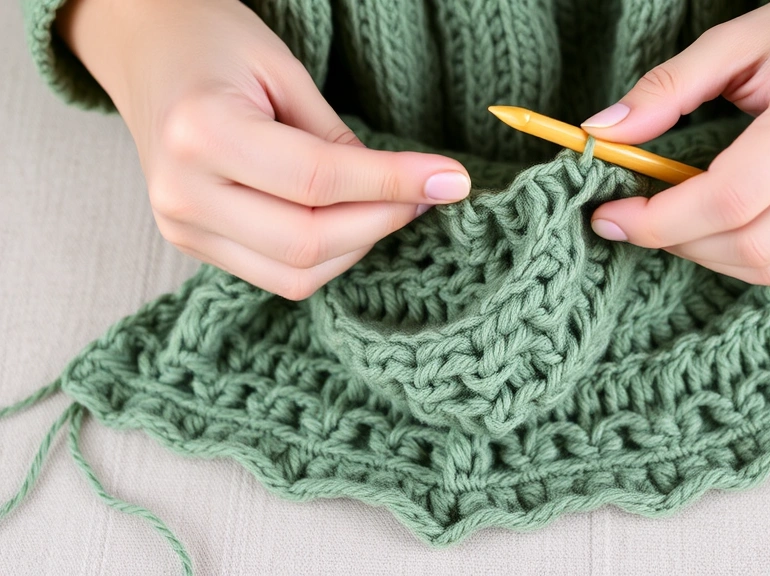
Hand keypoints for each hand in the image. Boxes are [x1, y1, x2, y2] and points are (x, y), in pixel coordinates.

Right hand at [57, 0, 470, 298]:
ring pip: (295, 273)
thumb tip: (408, 191)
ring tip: (389, 204)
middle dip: (382, 222)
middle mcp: (182, 191)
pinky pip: (277, 274)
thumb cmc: (215, 44)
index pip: (318, 179)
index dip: (394, 183)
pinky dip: (327, 256)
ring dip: (359, 245)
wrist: (145, 51)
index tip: (451, 179)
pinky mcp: (190, 243)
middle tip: (427, 194)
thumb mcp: (284, 73)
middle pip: (307, 242)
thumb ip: (338, 140)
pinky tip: (349, 219)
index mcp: (201, 131)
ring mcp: (181, 226)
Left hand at [583, 0, 769, 287]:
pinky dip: (748, 260)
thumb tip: (601, 134)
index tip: (610, 217)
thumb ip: (663, 89)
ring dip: (708, 256)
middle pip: (750, 244)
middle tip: (640, 220)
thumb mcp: (730, 44)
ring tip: (681, 221)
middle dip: (678, 241)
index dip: (660, 219)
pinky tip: (729, 227)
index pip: (731, 197)